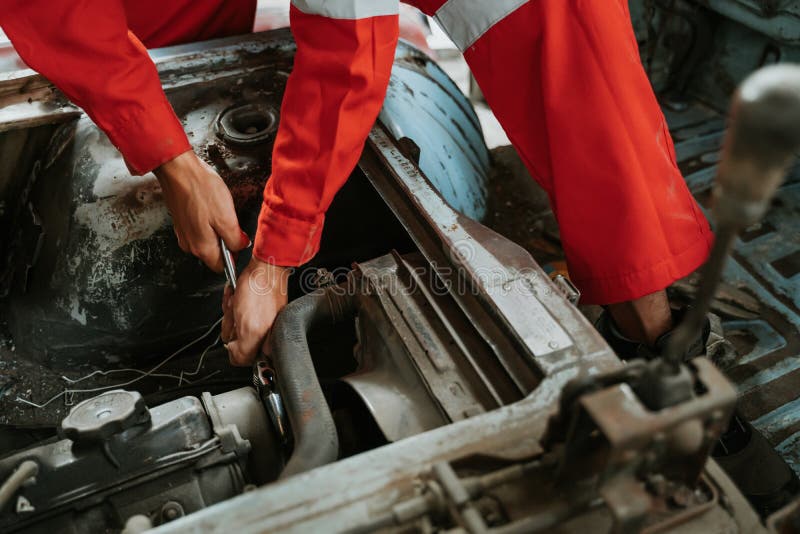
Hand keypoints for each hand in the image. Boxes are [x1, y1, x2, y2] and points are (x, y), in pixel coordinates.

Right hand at [154, 150, 249, 270]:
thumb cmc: (201, 190)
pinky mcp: (181, 222)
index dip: (233, 256)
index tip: (239, 242)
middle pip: (214, 254)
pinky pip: (199, 229)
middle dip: (225, 241)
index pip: (221, 267)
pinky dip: (207, 222)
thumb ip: (235, 238)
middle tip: (229, 221)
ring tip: (218, 211)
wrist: (178, 170)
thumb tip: (240, 246)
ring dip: (216, 230)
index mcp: (201, 247)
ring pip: (207, 240)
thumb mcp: (226, 217)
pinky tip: (209, 206)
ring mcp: (183, 233)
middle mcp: (189, 244)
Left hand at [221, 256, 289, 365]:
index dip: (235, 341)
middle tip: (240, 312)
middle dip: (232, 324)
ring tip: (240, 302)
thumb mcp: (251, 330)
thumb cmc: (260, 291)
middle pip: (234, 339)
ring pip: (232, 324)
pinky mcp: (254, 309)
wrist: (264, 268)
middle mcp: (265, 336)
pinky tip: (237, 297)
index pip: (240, 357)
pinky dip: (231, 303)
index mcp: (268, 345)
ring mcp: (259, 322)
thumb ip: (243, 353)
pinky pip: (233, 311)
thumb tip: (234, 355)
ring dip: (230, 312)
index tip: (240, 327)